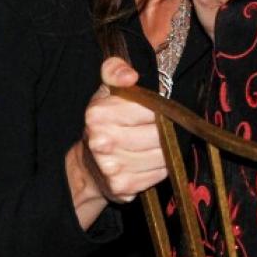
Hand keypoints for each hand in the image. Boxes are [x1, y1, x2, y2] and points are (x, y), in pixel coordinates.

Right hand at [68, 57, 165, 228]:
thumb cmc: (105, 122)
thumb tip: (130, 76)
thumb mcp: (106, 90)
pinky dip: (162, 166)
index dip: (160, 109)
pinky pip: (159, 173)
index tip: (159, 110)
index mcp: (98, 114)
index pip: (149, 108)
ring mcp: (111, 167)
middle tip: (163, 128)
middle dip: (166, 130)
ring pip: (162, 155)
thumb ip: (115, 70)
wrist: (89, 165)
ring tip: (158, 144)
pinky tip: (152, 160)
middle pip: (157, 134)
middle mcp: (102, 142)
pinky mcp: (123, 186)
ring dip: (167, 149)